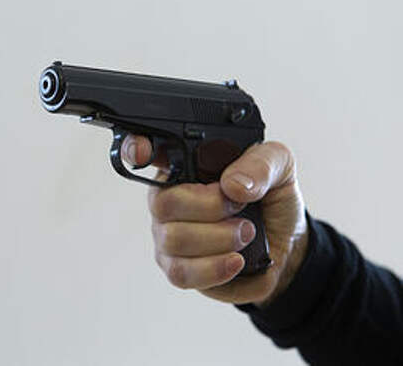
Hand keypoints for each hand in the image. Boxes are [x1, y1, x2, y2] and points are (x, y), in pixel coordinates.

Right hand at [122, 136, 308, 304]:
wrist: (285, 244)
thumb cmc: (271, 199)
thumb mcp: (279, 167)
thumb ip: (261, 163)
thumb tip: (234, 185)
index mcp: (183, 164)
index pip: (146, 150)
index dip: (136, 148)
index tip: (143, 152)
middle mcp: (167, 198)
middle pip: (163, 203)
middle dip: (210, 207)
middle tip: (240, 207)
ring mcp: (167, 236)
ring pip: (174, 240)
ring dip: (219, 238)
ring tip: (246, 234)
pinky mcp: (178, 269)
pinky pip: (183, 273)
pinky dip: (214, 268)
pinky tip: (236, 261)